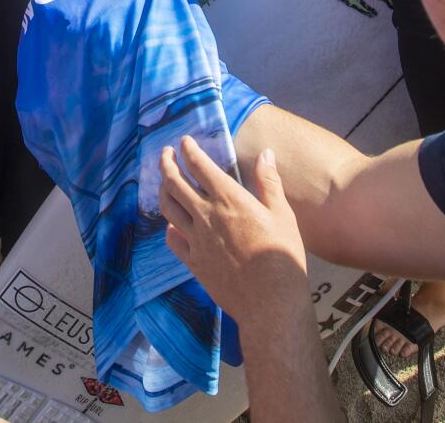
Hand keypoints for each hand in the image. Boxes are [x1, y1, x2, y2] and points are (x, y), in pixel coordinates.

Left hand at [160, 138, 307, 324]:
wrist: (270, 302)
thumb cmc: (282, 256)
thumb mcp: (282, 214)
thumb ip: (269, 182)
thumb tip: (266, 154)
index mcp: (228, 199)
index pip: (199, 166)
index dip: (188, 150)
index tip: (184, 142)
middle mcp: (206, 216)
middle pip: (175, 183)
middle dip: (167, 164)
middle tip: (165, 154)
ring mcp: (196, 240)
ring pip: (168, 209)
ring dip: (163, 190)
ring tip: (164, 182)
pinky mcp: (194, 262)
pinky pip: (172, 240)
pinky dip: (169, 227)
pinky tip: (172, 224)